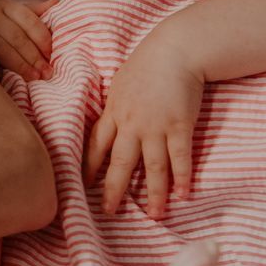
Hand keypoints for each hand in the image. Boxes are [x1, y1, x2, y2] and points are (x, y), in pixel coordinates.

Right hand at [0, 0, 58, 79]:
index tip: (53, 55)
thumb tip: (57, 4)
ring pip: (0, 48)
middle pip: (16, 36)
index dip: (43, 38)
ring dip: (19, 65)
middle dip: (34, 56)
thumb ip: (31, 11)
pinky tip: (5, 79)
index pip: (28, 20)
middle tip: (47, 73)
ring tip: (33, 79)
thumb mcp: (6, 11)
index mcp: (2, 4)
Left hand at [85, 36, 207, 218]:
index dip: (89, 167)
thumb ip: (115, 106)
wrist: (176, 49)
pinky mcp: (179, 126)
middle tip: (109, 212)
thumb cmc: (148, 63)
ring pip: (153, 167)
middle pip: (120, 163)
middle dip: (114, 190)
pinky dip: (182, 177)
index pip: (95, 146)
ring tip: (154, 215)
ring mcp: (156, 127)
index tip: (82, 186)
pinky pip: (180, 157)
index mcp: (113, 113)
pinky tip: (182, 194)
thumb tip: (109, 121)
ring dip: (154, 194)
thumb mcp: (121, 84)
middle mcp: (131, 124)